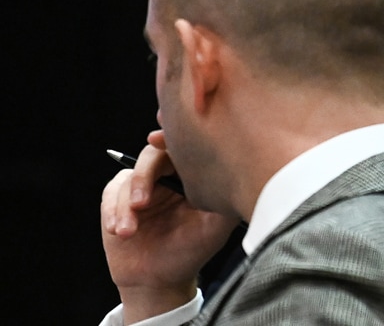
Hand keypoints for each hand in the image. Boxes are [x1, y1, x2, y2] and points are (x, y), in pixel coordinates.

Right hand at [100, 132, 237, 322]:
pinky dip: (112, 212)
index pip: (182, 148)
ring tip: (128, 232)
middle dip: (143, 177)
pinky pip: (111, 196)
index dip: (170, 140)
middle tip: (141, 203)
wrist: (160, 279)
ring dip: (124, 206)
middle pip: (151, 156)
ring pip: (128, 179)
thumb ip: (224, 198)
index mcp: (191, 174)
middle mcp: (165, 174)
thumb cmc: (192, 249)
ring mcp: (140, 185)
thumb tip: (236, 173)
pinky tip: (119, 231)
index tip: (157, 140)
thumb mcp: (216, 226)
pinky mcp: (117, 199)